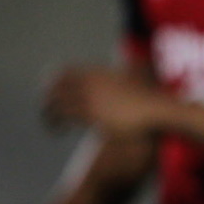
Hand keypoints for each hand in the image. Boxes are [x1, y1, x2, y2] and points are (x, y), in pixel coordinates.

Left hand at [43, 67, 167, 138]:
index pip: (64, 71)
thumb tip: (116, 79)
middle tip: (47, 111)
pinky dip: (56, 123)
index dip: (54, 82)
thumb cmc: (145, 99)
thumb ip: (115, 80)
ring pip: (56, 101)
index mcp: (97, 72)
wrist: (155, 109)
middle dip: (47, 98)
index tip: (52, 94)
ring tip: (51, 124)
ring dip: (48, 113)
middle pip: (56, 85)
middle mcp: (90, 82)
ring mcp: (89, 96)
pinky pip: (64, 115)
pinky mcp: (90, 112)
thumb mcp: (130, 82)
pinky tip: (60, 131)